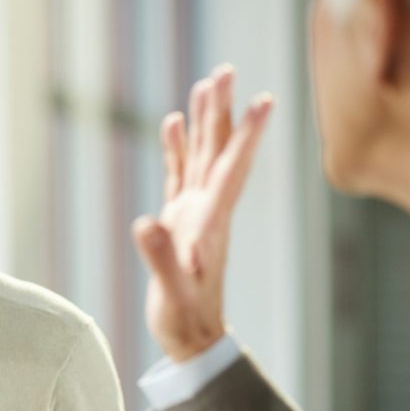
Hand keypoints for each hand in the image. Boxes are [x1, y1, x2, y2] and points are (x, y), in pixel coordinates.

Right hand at [137, 64, 272, 360]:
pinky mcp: (178, 221)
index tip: (264, 101)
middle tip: (225, 71)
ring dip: (206, 120)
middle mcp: (207, 211)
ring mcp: (194, 213)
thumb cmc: (185, 321)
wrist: (193, 339)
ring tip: (207, 81)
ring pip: (201, 156)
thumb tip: (145, 223)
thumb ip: (162, 259)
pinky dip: (176, 147)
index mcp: (210, 223)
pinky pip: (178, 174)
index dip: (246, 136)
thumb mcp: (173, 294)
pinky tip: (172, 121)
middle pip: (218, 152)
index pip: (231, 170)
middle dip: (223, 112)